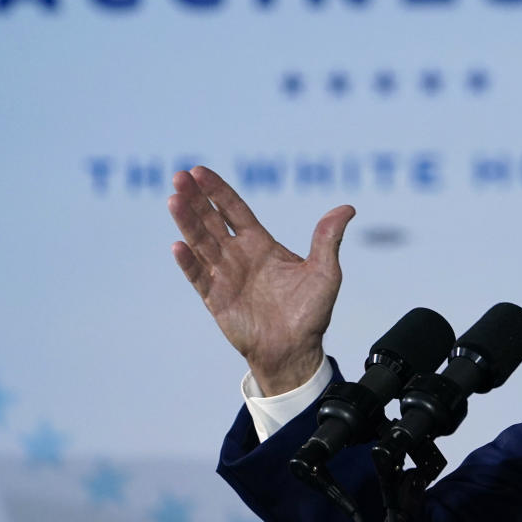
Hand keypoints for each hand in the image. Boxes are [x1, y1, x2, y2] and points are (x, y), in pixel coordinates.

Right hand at [168, 166, 354, 395]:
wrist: (295, 350)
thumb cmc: (310, 312)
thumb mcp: (325, 271)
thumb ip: (328, 239)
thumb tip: (348, 208)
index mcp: (260, 244)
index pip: (234, 210)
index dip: (217, 191)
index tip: (199, 171)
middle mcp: (238, 256)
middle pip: (211, 221)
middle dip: (196, 199)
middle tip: (180, 177)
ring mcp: (225, 276)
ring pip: (201, 243)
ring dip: (187, 222)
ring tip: (174, 200)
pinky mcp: (216, 299)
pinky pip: (200, 277)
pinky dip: (189, 262)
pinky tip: (178, 245)